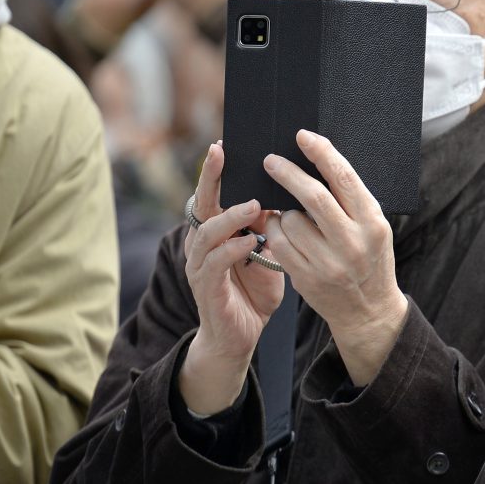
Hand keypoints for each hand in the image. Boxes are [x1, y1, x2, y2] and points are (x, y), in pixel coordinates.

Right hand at [179, 141, 284, 413]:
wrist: (240, 339)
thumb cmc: (254, 292)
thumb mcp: (266, 254)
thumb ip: (268, 228)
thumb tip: (285, 195)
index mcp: (215, 232)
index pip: (213, 194)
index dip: (217, 171)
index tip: (225, 144)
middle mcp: (201, 244)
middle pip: (201, 204)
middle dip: (211, 178)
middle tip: (223, 154)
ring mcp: (200, 266)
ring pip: (207, 231)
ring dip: (231, 216)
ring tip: (254, 204)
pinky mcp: (206, 287)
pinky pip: (215, 262)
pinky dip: (232, 248)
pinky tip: (252, 241)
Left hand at [262, 130, 405, 387]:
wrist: (369, 311)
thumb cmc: (370, 260)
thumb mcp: (374, 228)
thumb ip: (351, 201)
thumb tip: (318, 161)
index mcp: (373, 223)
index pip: (344, 179)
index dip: (321, 153)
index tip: (302, 136)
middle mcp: (353, 242)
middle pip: (313, 196)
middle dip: (288, 173)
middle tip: (270, 161)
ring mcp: (329, 263)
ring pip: (290, 220)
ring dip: (282, 211)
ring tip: (287, 213)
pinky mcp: (308, 279)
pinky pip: (279, 244)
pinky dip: (275, 232)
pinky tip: (281, 231)